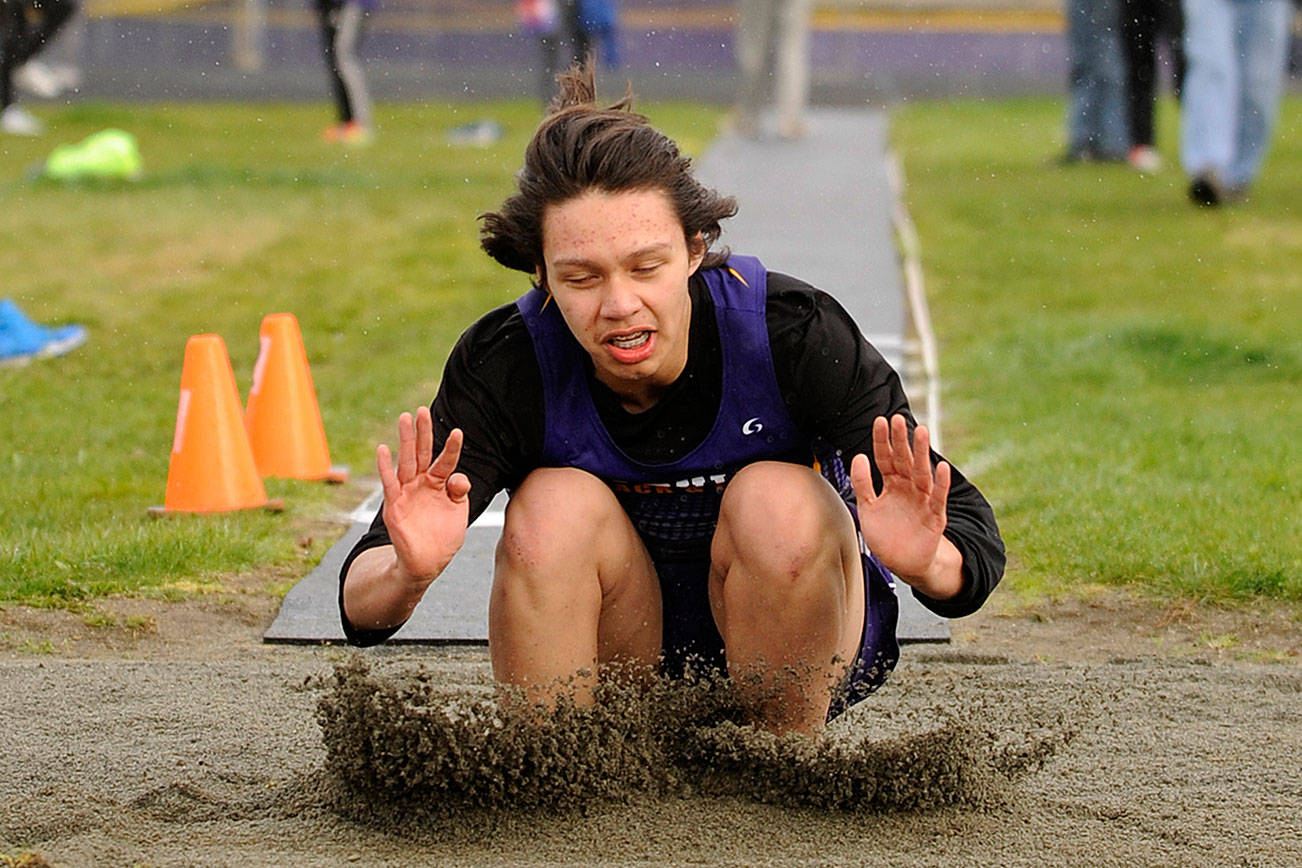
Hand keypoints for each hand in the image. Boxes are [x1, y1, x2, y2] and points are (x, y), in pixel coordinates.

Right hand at [376, 407, 471, 584]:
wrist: (426, 564)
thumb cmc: (443, 538)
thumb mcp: (458, 514)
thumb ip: (460, 494)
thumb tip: (459, 479)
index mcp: (440, 485)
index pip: (446, 462)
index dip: (452, 448)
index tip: (458, 432)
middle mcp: (422, 484)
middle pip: (422, 453)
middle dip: (422, 432)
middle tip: (421, 410)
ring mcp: (407, 493)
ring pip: (406, 462)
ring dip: (405, 440)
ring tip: (405, 418)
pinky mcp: (395, 505)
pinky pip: (390, 483)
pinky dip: (386, 467)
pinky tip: (383, 449)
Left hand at [849, 415, 951, 588]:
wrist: (903, 563)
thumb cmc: (885, 534)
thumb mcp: (867, 508)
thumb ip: (862, 483)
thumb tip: (859, 456)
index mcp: (891, 484)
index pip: (886, 457)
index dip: (882, 441)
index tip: (880, 421)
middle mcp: (908, 488)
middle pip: (905, 460)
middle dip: (902, 440)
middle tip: (898, 419)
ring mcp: (922, 500)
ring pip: (922, 473)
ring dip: (922, 453)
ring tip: (922, 432)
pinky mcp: (934, 517)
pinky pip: (938, 498)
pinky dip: (941, 483)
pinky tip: (942, 467)